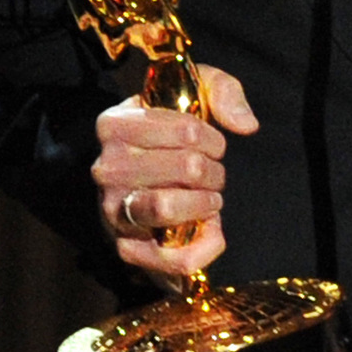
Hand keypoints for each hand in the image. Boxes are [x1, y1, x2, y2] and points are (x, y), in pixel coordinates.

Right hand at [91, 65, 256, 289]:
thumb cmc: (173, 131)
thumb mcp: (196, 94)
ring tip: (211, 198)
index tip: (212, 143)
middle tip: (213, 173)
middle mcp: (105, 167)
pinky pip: (172, 258)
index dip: (213, 139)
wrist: (148, 175)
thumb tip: (246, 125)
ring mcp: (112, 209)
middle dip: (214, 171)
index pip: (186, 130)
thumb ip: (224, 93)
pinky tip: (214, 231)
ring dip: (205, 203)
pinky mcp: (128, 248)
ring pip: (168, 206)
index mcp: (114, 123)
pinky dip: (204, 247)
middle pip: (186, 167)